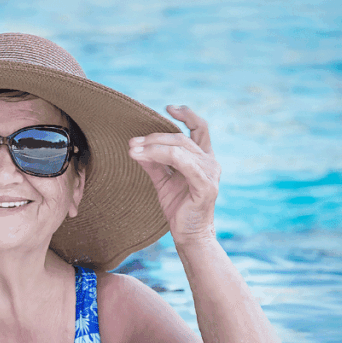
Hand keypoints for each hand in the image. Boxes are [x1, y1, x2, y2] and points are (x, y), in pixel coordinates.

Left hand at [129, 105, 220, 245]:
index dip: (187, 115)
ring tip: (132, 150)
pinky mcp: (205, 185)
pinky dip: (161, 156)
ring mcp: (209, 173)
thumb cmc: (179, 208)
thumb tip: (136, 148)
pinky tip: (143, 156)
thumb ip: (154, 163)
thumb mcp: (163, 181)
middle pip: (180, 139)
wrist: (189, 235)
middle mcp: (210, 162)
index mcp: (203, 159)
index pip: (200, 128)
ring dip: (152, 147)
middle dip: (153, 138)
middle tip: (131, 143)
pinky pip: (183, 164)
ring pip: (179, 148)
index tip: (169, 107)